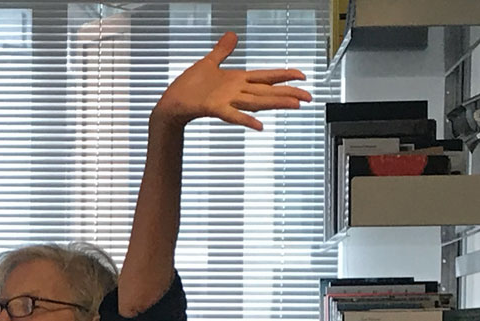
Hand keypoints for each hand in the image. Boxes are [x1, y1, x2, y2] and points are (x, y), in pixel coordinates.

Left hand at [151, 32, 311, 129]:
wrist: (171, 104)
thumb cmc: (187, 87)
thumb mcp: (207, 63)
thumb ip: (222, 50)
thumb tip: (232, 35)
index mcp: (236, 80)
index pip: (265, 76)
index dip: (284, 75)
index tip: (301, 76)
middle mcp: (235, 91)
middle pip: (267, 91)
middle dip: (288, 93)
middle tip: (308, 97)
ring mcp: (226, 100)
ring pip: (256, 101)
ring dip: (275, 103)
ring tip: (294, 106)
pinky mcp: (213, 108)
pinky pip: (233, 115)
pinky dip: (246, 119)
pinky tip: (259, 126)